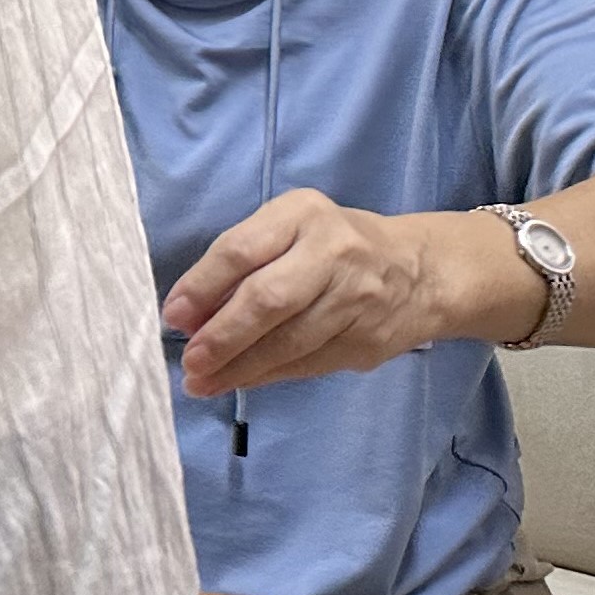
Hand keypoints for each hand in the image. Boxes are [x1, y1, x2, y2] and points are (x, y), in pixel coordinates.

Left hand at [162, 189, 520, 391]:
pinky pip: (310, 363)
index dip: (202, 286)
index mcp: (302, 214)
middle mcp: (333, 253)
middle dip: (223, 336)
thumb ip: (243, 259)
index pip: (242, 250)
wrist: (420, 271)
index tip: (173, 316)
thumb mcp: (289, 226)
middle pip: (269, 300)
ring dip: (241, 367)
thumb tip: (190, 310)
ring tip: (203, 381)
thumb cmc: (331, 242)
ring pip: (290, 341)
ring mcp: (357, 301)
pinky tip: (242, 380)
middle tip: (190, 362)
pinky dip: (270, 375)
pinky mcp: (368, 341)